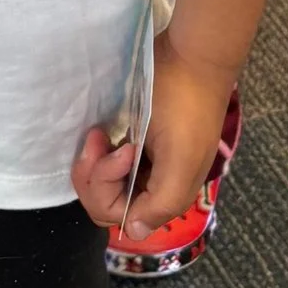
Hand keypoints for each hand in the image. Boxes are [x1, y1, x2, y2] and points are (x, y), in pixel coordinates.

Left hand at [72, 32, 236, 239]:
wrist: (193, 55)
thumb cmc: (185, 103)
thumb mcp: (181, 158)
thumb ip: (161, 202)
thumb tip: (134, 232)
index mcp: (170, 193)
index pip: (121, 216)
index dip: (108, 190)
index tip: (120, 151)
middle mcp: (157, 184)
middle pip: (109, 204)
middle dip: (95, 178)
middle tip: (99, 142)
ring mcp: (146, 164)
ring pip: (105, 186)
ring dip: (94, 164)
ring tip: (99, 135)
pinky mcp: (139, 144)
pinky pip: (109, 165)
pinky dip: (100, 153)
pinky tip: (103, 132)